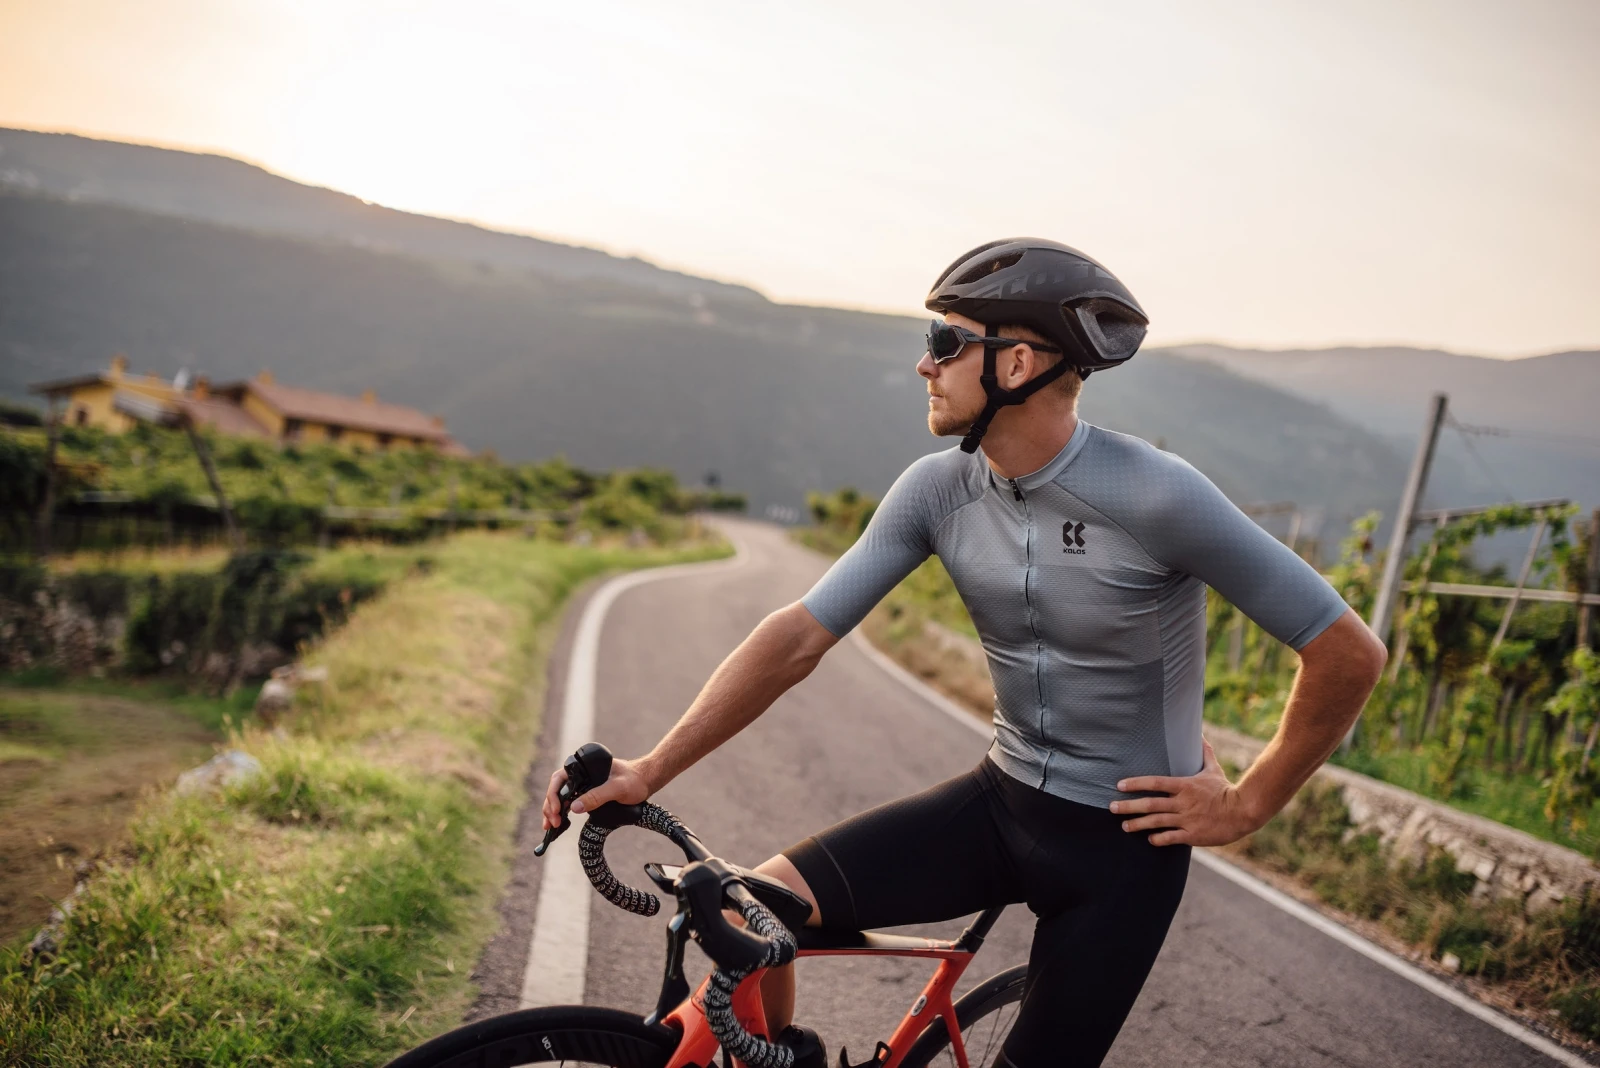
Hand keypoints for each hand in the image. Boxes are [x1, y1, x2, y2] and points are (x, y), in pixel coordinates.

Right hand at [540, 755, 653, 830]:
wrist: (646, 781)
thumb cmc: (634, 780)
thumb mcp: (618, 788)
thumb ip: (598, 796)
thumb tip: (574, 807)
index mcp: (584, 767)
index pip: (560, 778)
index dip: (554, 794)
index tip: (557, 809)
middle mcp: (581, 774)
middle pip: (557, 789)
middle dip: (551, 806)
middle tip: (552, 823)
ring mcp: (583, 784)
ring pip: (560, 796)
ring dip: (552, 811)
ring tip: (550, 827)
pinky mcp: (587, 793)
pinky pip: (569, 802)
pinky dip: (561, 813)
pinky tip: (558, 824)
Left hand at [1109, 738, 1259, 846]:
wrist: (1243, 812)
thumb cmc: (1226, 790)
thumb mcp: (1213, 769)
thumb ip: (1204, 753)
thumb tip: (1200, 734)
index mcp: (1184, 785)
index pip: (1154, 782)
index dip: (1135, 783)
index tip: (1119, 785)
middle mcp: (1182, 803)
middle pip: (1149, 804)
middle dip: (1128, 806)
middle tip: (1112, 807)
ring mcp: (1186, 820)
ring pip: (1156, 822)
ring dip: (1137, 824)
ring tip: (1124, 826)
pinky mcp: (1192, 835)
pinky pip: (1170, 838)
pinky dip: (1158, 839)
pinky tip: (1149, 839)